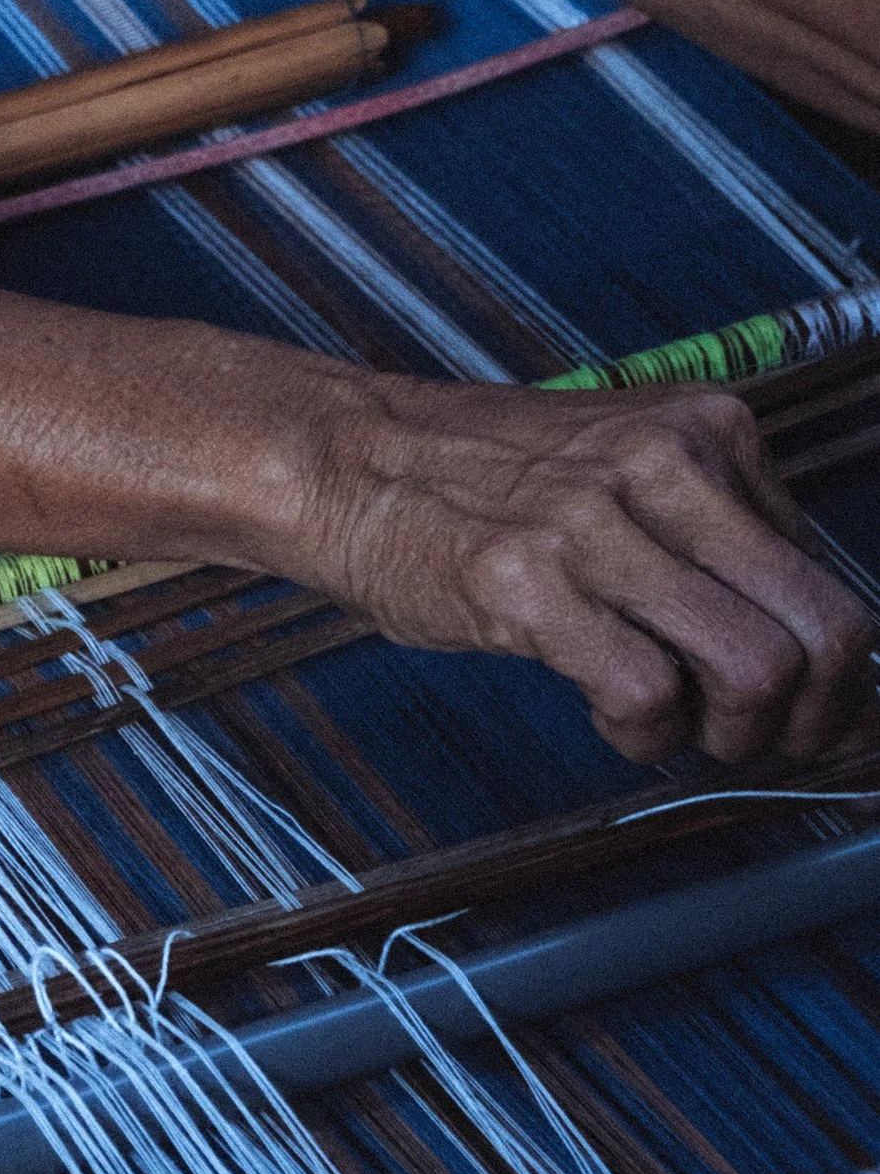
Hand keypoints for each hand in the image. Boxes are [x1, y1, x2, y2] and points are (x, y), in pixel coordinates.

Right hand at [298, 375, 877, 769]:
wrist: (342, 458)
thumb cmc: (481, 479)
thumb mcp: (626, 468)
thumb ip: (715, 534)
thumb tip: (812, 651)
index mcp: (706, 430)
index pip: (831, 581)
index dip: (832, 679)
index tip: (809, 717)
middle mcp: (665, 463)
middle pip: (825, 631)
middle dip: (808, 721)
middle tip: (760, 743)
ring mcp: (595, 518)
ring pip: (754, 669)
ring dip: (729, 737)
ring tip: (675, 729)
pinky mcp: (527, 579)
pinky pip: (648, 692)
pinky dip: (645, 736)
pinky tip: (608, 715)